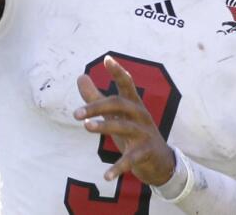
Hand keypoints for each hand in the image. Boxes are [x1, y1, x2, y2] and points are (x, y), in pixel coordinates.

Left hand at [74, 55, 176, 184]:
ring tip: (86, 127)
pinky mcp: (146, 152)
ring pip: (124, 127)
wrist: (160, 161)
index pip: (126, 83)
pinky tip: (106, 176)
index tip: (106, 59)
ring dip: (104, 127)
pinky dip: (118, 168)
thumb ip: (96, 97)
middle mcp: (140, 115)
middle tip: (75, 114)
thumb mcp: (116, 114)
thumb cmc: (133, 132)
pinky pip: (131, 159)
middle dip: (96, 106)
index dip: (117, 71)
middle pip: (118, 104)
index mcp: (132, 103)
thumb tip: (80, 76)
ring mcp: (144, 133)